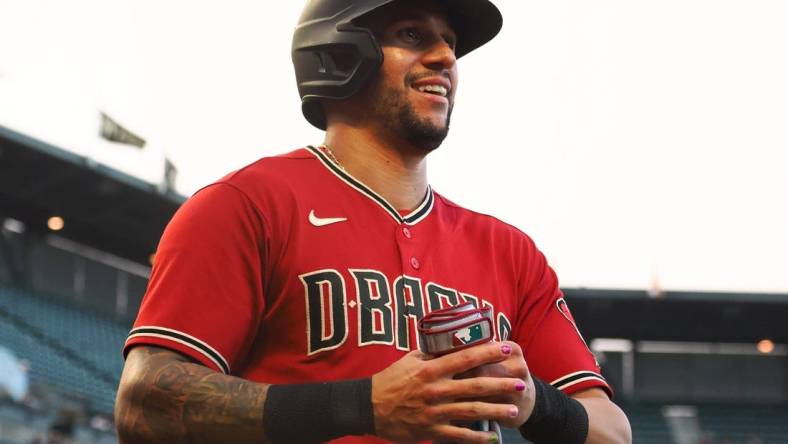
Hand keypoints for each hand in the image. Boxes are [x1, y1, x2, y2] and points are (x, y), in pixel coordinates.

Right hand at [371, 342, 526, 442]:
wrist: (369, 407)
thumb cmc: (390, 380)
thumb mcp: (409, 360)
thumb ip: (431, 352)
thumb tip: (451, 340)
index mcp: (431, 369)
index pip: (465, 357)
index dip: (488, 352)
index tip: (507, 348)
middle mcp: (436, 389)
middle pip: (475, 385)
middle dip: (501, 383)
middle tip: (521, 382)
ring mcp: (435, 411)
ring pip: (472, 411)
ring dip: (495, 410)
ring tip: (514, 410)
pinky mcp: (431, 430)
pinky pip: (459, 435)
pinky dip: (478, 438)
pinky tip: (493, 437)